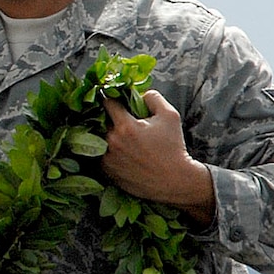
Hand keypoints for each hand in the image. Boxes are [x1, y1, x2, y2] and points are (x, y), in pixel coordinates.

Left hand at [101, 91, 215, 225]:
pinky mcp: (105, 171)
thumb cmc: (173, 147)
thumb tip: (138, 92)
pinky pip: (99, 154)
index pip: (108, 102)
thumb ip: (153, 98)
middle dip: (109, 117)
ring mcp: (106, 158)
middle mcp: (111, 141)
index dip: (112, 98)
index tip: (116, 99)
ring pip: (98, 138)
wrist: (174, 180)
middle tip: (119, 119)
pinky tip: (121, 151)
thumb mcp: (170, 116)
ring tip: (121, 136)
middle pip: (101, 120)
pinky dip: (106, 150)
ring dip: (106, 134)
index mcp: (125, 126)